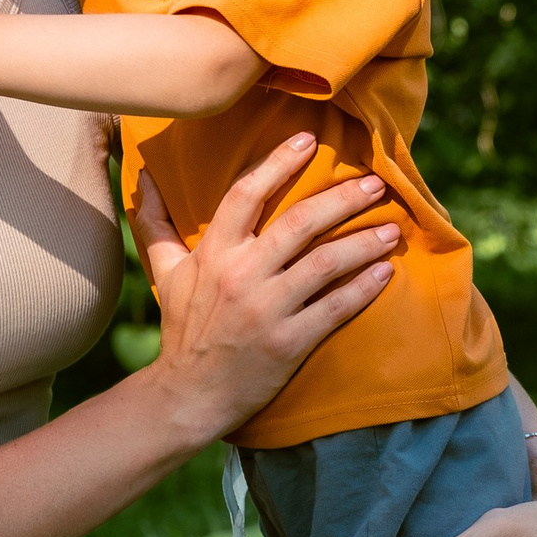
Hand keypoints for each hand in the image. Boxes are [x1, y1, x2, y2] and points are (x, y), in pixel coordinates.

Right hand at [133, 137, 399, 448]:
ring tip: (393, 228)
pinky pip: (336, 307)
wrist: (189, 396)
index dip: (279, 162)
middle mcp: (241, 275)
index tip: (308, 139)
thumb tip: (143, 177)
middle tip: (376, 182)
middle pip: (301, 222)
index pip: (246, 194)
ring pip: (327, 263)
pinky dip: (364, 287)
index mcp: (214, 253)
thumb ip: (155, 223)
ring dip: (365, 241)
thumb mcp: (164, 272)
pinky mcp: (290, 343)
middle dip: (344, 197)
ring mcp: (267, 310)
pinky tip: (386, 272)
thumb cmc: (182, 329)